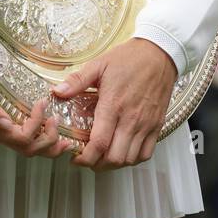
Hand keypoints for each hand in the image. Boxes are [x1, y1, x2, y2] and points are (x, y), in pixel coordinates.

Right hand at [0, 66, 77, 160]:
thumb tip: (3, 122)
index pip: (21, 138)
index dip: (35, 123)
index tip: (42, 102)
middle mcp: (1, 136)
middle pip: (29, 149)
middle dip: (48, 138)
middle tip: (57, 118)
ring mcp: (6, 134)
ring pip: (31, 150)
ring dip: (51, 146)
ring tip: (65, 137)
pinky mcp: (12, 129)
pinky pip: (30, 142)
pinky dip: (46, 143)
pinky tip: (58, 137)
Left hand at [52, 38, 176, 170]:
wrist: (160, 53)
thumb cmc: (130, 58)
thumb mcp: (99, 64)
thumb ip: (77, 81)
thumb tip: (57, 92)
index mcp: (113, 104)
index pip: (99, 143)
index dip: (86, 157)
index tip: (77, 158)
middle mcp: (131, 118)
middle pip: (114, 157)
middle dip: (97, 163)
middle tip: (88, 158)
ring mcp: (146, 124)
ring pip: (130, 159)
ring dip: (114, 163)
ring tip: (103, 156)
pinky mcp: (157, 125)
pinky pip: (146, 153)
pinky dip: (133, 159)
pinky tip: (123, 151)